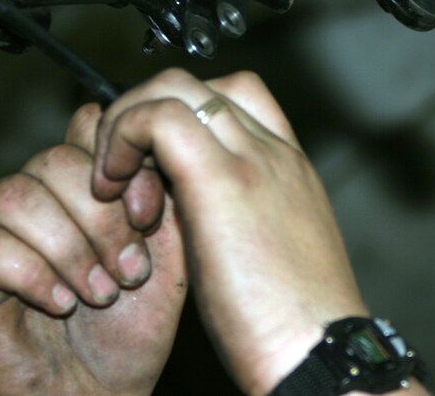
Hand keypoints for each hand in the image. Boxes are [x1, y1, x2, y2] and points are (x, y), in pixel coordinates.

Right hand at [0, 103, 186, 395]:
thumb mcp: (166, 255)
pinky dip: (34, 275)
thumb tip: (153, 141)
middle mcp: (31, 197)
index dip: (124, 163)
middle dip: (103, 217)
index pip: (87, 130)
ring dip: (71, 249)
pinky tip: (62, 303)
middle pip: (55, 160)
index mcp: (77, 185)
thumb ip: (162, 197)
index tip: (150, 215)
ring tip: (101, 292)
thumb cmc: (130, 330)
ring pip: (18, 197)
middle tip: (131, 270)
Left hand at [91, 68, 368, 395]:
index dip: (180, 116)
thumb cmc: (295, 322)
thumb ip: (234, 213)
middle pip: (197, 83)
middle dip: (145, 114)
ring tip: (112, 182)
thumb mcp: (268, 251)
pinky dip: (122, 139)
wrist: (323, 351)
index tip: (153, 166)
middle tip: (123, 172)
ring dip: (127, 123)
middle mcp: (273, 149)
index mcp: (288, 166)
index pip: (233, 94)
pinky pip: (156, 118)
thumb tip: (185, 206)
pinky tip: (112, 189)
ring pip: (173, 87)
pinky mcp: (222, 179)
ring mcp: (252, 157)